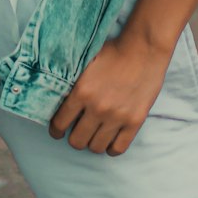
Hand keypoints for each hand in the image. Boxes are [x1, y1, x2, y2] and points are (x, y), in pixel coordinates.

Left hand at [48, 32, 172, 155]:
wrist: (144, 48)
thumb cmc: (113, 51)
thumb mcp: (85, 61)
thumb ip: (70, 80)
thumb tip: (53, 93)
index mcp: (82, 91)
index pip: (60, 124)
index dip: (56, 129)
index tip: (58, 130)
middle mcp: (98, 108)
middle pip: (77, 141)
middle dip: (74, 137)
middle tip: (77, 131)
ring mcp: (117, 117)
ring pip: (96, 147)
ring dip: (92, 142)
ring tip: (94, 133)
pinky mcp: (134, 121)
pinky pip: (118, 148)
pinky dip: (111, 148)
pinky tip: (109, 139)